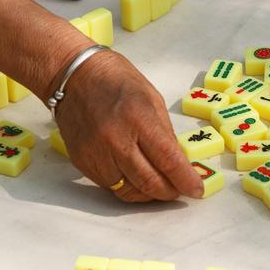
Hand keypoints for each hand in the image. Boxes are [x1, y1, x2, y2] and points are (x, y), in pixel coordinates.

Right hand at [55, 50, 203, 201]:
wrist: (73, 75)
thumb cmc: (117, 82)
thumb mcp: (152, 100)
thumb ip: (165, 135)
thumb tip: (178, 164)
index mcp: (139, 118)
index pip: (168, 160)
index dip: (185, 180)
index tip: (196, 190)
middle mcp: (116, 139)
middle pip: (150, 182)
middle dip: (170, 192)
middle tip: (179, 190)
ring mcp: (96, 153)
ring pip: (129, 191)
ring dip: (149, 193)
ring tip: (159, 185)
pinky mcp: (82, 161)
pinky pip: (110, 186)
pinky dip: (128, 186)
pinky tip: (136, 177)